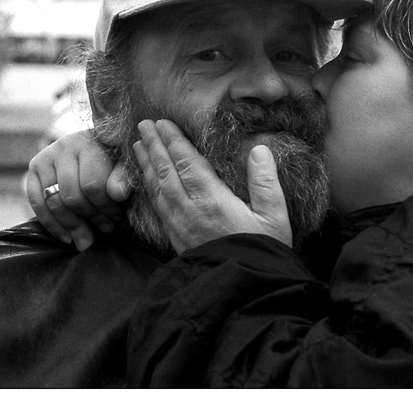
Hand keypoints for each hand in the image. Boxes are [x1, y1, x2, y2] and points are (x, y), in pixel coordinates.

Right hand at [26, 130, 131, 249]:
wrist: (94, 146)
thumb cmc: (114, 159)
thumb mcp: (125, 165)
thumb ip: (124, 178)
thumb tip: (118, 194)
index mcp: (90, 142)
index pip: (92, 185)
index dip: (106, 208)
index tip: (117, 219)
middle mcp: (64, 146)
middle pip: (71, 196)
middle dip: (91, 218)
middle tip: (106, 230)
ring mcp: (46, 157)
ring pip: (53, 202)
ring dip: (72, 226)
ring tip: (88, 239)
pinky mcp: (34, 168)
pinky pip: (37, 203)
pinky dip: (52, 225)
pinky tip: (67, 238)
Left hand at [134, 119, 291, 254]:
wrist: (244, 290)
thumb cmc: (263, 251)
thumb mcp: (274, 216)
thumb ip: (266, 182)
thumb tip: (259, 149)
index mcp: (212, 200)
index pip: (186, 163)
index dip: (174, 141)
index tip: (163, 123)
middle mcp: (189, 210)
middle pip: (166, 172)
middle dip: (154, 146)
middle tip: (143, 125)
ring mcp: (179, 226)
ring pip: (157, 189)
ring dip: (146, 165)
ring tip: (138, 146)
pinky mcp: (176, 240)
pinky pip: (157, 207)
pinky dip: (149, 188)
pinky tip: (147, 182)